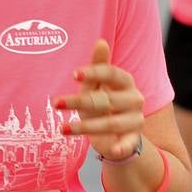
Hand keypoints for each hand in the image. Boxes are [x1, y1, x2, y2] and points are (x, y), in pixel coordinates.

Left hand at [54, 39, 144, 162]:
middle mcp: (134, 99)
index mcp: (126, 81)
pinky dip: (122, 147)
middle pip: (106, 99)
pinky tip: (114, 150)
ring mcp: (135, 120)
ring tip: (63, 128)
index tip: (73, 75)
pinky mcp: (133, 140)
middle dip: (79, 102)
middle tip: (55, 103)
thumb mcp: (96, 86)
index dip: (93, 73)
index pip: (111, 73)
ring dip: (86, 126)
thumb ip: (97, 67)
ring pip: (110, 122)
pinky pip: (129, 143)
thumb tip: (100, 41)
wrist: (118, 133)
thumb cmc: (103, 104)